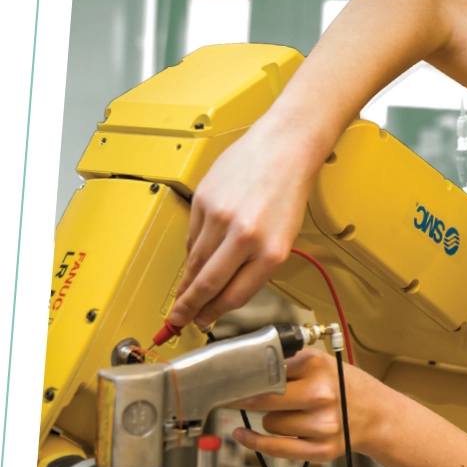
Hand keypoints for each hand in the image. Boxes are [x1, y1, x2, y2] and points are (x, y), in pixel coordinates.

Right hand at [169, 118, 314, 330]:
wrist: (283, 146)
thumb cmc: (289, 190)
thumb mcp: (284, 237)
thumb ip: (255, 266)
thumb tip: (223, 291)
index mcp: (270, 251)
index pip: (234, 296)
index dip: (214, 313)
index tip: (203, 321)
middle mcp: (244, 236)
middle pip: (207, 284)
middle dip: (189, 307)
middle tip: (178, 320)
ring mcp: (220, 217)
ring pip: (195, 262)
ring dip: (186, 283)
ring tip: (181, 296)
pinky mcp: (203, 200)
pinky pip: (191, 237)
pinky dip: (191, 251)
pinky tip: (193, 259)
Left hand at [231, 348, 380, 464]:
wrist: (376, 414)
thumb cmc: (344, 386)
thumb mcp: (320, 363)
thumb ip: (286, 363)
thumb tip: (243, 366)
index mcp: (318, 366)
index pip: (268, 370)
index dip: (244, 376)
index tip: (228, 380)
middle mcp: (322, 394)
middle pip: (265, 399)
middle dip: (247, 398)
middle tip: (232, 396)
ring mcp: (322, 424)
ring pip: (269, 424)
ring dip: (271, 419)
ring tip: (291, 412)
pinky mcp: (321, 450)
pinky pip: (276, 448)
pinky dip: (255, 442)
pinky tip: (244, 434)